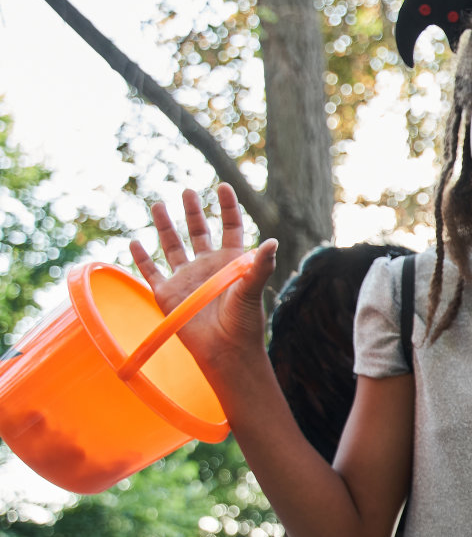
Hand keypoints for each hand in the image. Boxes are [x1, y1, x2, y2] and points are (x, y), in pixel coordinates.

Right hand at [129, 184, 277, 368]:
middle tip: (187, 190)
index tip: (224, 186)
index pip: (229, 227)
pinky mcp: (167, 294)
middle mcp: (207, 266)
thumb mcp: (252, 291)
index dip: (227, 207)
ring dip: (164, 226)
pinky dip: (141, 258)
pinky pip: (151, 272)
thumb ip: (260, 267)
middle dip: (193, 211)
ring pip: (172, 246)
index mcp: (230, 261)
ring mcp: (186, 278)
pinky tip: (135, 241)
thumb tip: (272, 242)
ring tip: (158, 204)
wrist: (225, 350)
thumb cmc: (244, 322)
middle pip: (198, 232)